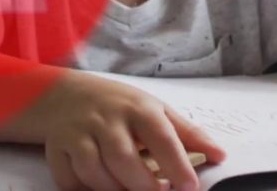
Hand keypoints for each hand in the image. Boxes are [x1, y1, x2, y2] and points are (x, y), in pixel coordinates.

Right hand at [42, 72, 225, 190]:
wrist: (65, 95)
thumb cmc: (119, 106)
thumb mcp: (155, 110)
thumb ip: (187, 133)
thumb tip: (220, 155)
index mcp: (137, 108)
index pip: (160, 137)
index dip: (176, 165)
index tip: (190, 187)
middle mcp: (106, 118)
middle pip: (124, 159)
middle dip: (143, 186)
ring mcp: (78, 133)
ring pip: (94, 172)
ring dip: (114, 190)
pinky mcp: (56, 148)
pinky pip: (69, 179)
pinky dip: (84, 190)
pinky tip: (99, 188)